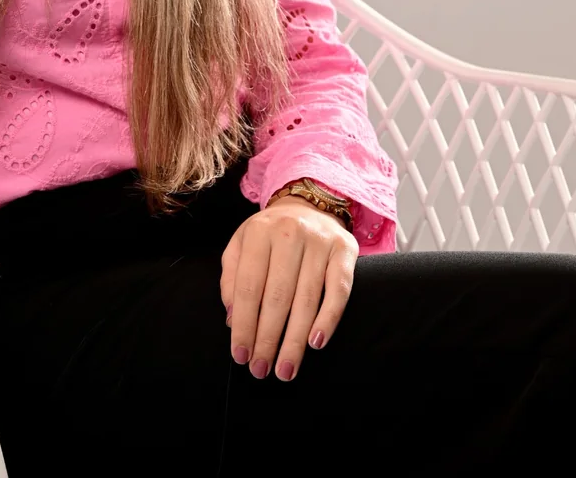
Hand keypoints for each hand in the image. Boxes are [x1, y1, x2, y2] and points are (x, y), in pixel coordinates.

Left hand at [220, 195, 357, 381]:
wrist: (307, 206)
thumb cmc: (269, 236)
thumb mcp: (241, 246)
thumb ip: (232, 279)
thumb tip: (233, 321)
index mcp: (258, 231)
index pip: (248, 286)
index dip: (244, 324)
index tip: (240, 356)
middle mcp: (289, 233)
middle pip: (277, 296)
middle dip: (268, 339)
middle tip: (261, 370)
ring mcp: (319, 240)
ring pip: (306, 298)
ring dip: (295, 340)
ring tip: (286, 369)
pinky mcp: (344, 250)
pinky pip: (338, 290)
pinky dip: (328, 319)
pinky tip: (316, 343)